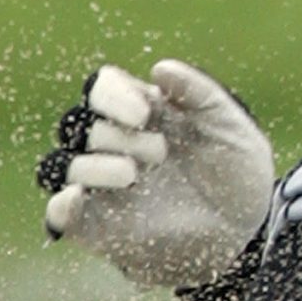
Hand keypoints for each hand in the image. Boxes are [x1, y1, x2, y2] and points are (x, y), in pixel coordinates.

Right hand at [36, 59, 275, 289]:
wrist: (244, 232)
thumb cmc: (236, 174)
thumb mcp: (231, 127)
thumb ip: (199, 92)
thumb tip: (159, 68)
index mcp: (139, 113)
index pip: (100, 87)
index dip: (112, 94)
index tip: (144, 114)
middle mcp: (112, 145)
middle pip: (79, 123)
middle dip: (117, 135)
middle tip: (160, 153)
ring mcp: (101, 186)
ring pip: (60, 164)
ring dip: (91, 166)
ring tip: (132, 174)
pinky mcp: (97, 227)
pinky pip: (58, 213)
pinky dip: (61, 204)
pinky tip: (78, 199)